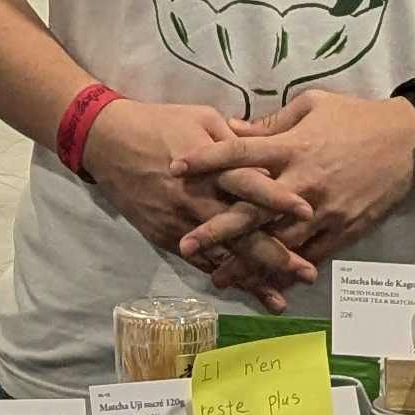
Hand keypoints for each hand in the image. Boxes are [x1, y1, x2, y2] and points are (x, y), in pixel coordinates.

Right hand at [79, 102, 318, 312]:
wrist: (105, 141)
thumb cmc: (157, 123)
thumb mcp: (201, 117)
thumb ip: (236, 137)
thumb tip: (267, 146)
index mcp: (209, 164)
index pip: (249, 184)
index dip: (278, 198)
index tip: (308, 212)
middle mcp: (196, 197)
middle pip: (241, 231)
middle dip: (275, 254)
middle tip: (308, 272)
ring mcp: (179, 221)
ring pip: (221, 254)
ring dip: (251, 278)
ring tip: (280, 298)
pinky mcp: (165, 235)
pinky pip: (197, 260)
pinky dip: (221, 276)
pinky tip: (242, 291)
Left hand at [177, 93, 414, 278]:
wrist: (410, 141)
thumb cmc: (357, 118)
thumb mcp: (312, 106)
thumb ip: (271, 124)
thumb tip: (232, 130)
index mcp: (293, 147)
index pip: (240, 153)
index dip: (206, 160)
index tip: (175, 167)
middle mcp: (303, 182)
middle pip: (253, 209)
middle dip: (217, 229)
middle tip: (185, 244)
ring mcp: (324, 210)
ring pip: (279, 242)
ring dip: (247, 262)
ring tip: (217, 275)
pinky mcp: (344, 229)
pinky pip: (311, 255)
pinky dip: (287, 270)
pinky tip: (266, 284)